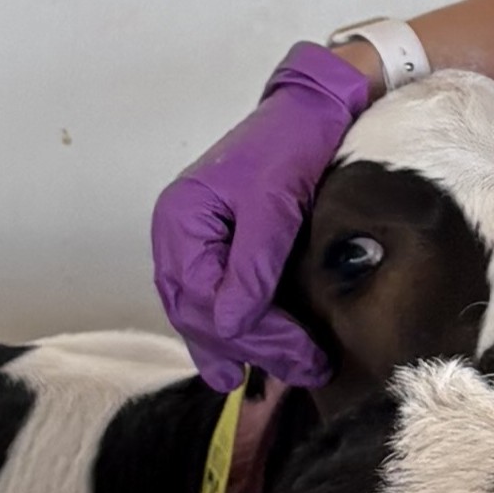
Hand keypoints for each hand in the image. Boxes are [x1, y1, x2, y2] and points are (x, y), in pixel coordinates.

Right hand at [149, 43, 376, 389]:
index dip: (249, 331)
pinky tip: (248, 359)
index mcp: (179, 220)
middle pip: (199, 310)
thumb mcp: (274, 200)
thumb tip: (230, 324)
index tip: (299, 352)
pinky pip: (219, 297)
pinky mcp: (224, 247)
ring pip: (205, 311)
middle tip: (301, 372)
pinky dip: (238, 328)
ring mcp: (198, 243)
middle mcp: (179, 236)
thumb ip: (251, 262)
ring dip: (239, 347)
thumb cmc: (291, 142)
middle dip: (249, 347)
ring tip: (270, 384)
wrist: (314, 108)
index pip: (203, 296)